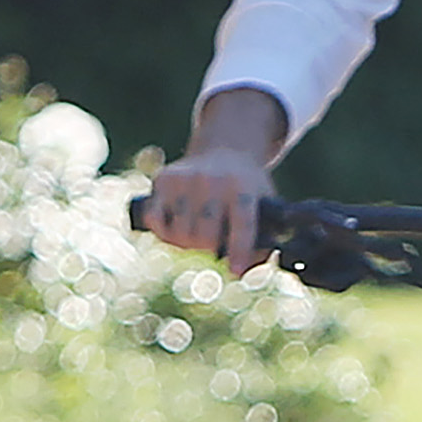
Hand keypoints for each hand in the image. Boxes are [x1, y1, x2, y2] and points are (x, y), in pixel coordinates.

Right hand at [137, 88, 286, 275]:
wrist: (226, 150)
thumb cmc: (247, 189)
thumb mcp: (266, 204)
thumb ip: (265, 238)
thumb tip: (242, 271)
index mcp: (244, 188)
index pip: (243, 224)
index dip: (240, 251)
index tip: (235, 271)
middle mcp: (214, 181)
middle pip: (205, 236)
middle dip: (209, 248)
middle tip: (213, 245)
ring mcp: (186, 179)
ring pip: (180, 232)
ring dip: (186, 243)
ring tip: (197, 235)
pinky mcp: (164, 179)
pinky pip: (154, 219)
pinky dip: (162, 231)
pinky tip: (173, 230)